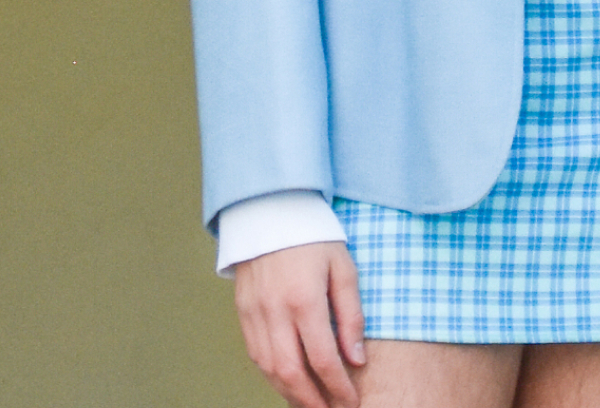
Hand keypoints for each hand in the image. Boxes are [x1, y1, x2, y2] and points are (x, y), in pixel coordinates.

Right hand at [232, 240, 366, 407]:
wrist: (270, 210)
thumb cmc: (314, 237)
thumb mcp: (344, 269)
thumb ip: (351, 316)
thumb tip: (356, 358)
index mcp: (304, 300)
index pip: (323, 360)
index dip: (338, 388)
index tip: (352, 401)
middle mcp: (275, 311)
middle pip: (292, 374)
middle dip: (313, 401)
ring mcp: (254, 313)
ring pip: (270, 370)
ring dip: (291, 394)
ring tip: (313, 404)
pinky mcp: (243, 312)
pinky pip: (256, 355)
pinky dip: (272, 376)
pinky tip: (289, 382)